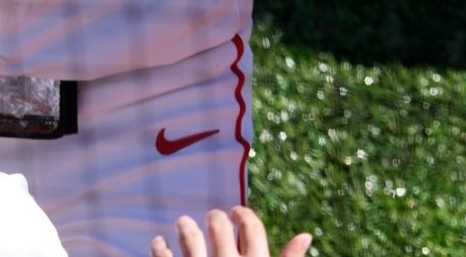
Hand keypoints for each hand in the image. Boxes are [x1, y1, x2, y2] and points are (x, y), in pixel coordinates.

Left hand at [149, 207, 311, 256]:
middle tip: (213, 217)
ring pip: (190, 237)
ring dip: (185, 227)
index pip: (251, 227)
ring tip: (183, 223)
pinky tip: (160, 243)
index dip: (243, 214)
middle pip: (219, 228)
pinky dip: (160, 247)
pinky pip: (163, 256)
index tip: (236, 213)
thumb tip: (306, 236)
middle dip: (215, 219)